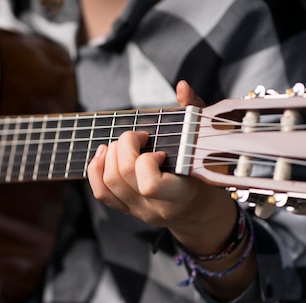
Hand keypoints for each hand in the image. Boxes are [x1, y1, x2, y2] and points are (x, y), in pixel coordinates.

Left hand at [87, 80, 236, 246]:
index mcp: (181, 194)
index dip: (146, 161)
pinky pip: (101, 193)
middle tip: (139, 137)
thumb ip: (194, 113)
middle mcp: (156, 207)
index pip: (149, 184)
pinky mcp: (127, 210)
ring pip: (108, 183)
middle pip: (122, 175)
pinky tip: (105, 153)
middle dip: (124, 146)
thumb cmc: (208, 173)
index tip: (159, 150)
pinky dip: (96, 169)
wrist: (202, 212)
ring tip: (125, 144)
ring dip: (110, 154)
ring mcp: (139, 210)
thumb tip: (182, 86)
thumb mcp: (207, 145)